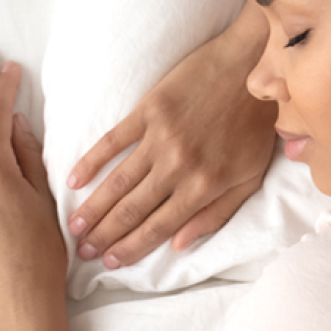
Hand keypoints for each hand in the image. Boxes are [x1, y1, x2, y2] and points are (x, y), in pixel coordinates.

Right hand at [66, 10, 275, 268]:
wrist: (253, 67)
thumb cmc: (256, 124)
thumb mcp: (251, 176)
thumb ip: (217, 214)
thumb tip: (179, 245)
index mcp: (204, 186)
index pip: (159, 226)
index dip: (131, 248)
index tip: (110, 263)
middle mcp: (178, 166)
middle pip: (133, 209)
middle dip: (105, 236)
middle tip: (81, 252)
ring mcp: (160, 137)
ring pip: (118, 182)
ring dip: (93, 208)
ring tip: (74, 227)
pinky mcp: (149, 110)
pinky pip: (113, 141)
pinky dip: (91, 162)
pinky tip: (73, 181)